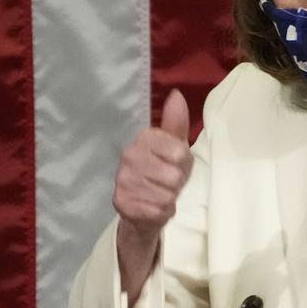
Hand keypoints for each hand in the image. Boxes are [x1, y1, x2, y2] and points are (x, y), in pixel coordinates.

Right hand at [112, 89, 192, 299]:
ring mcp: (123, 180)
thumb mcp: (174, 146)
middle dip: (177, 184)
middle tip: (167, 183)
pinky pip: (159, 210)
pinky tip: (154, 207)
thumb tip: (177, 95)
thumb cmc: (163, 172)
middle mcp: (129, 156)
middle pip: (174, 176)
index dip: (183, 164)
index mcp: (143, 139)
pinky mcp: (122, 203)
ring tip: (160, 194)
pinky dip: (162, 213)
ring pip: (167, 195)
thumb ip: (175, 123)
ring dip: (169, 199)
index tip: (174, 164)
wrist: (142, 208)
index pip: (180, 153)